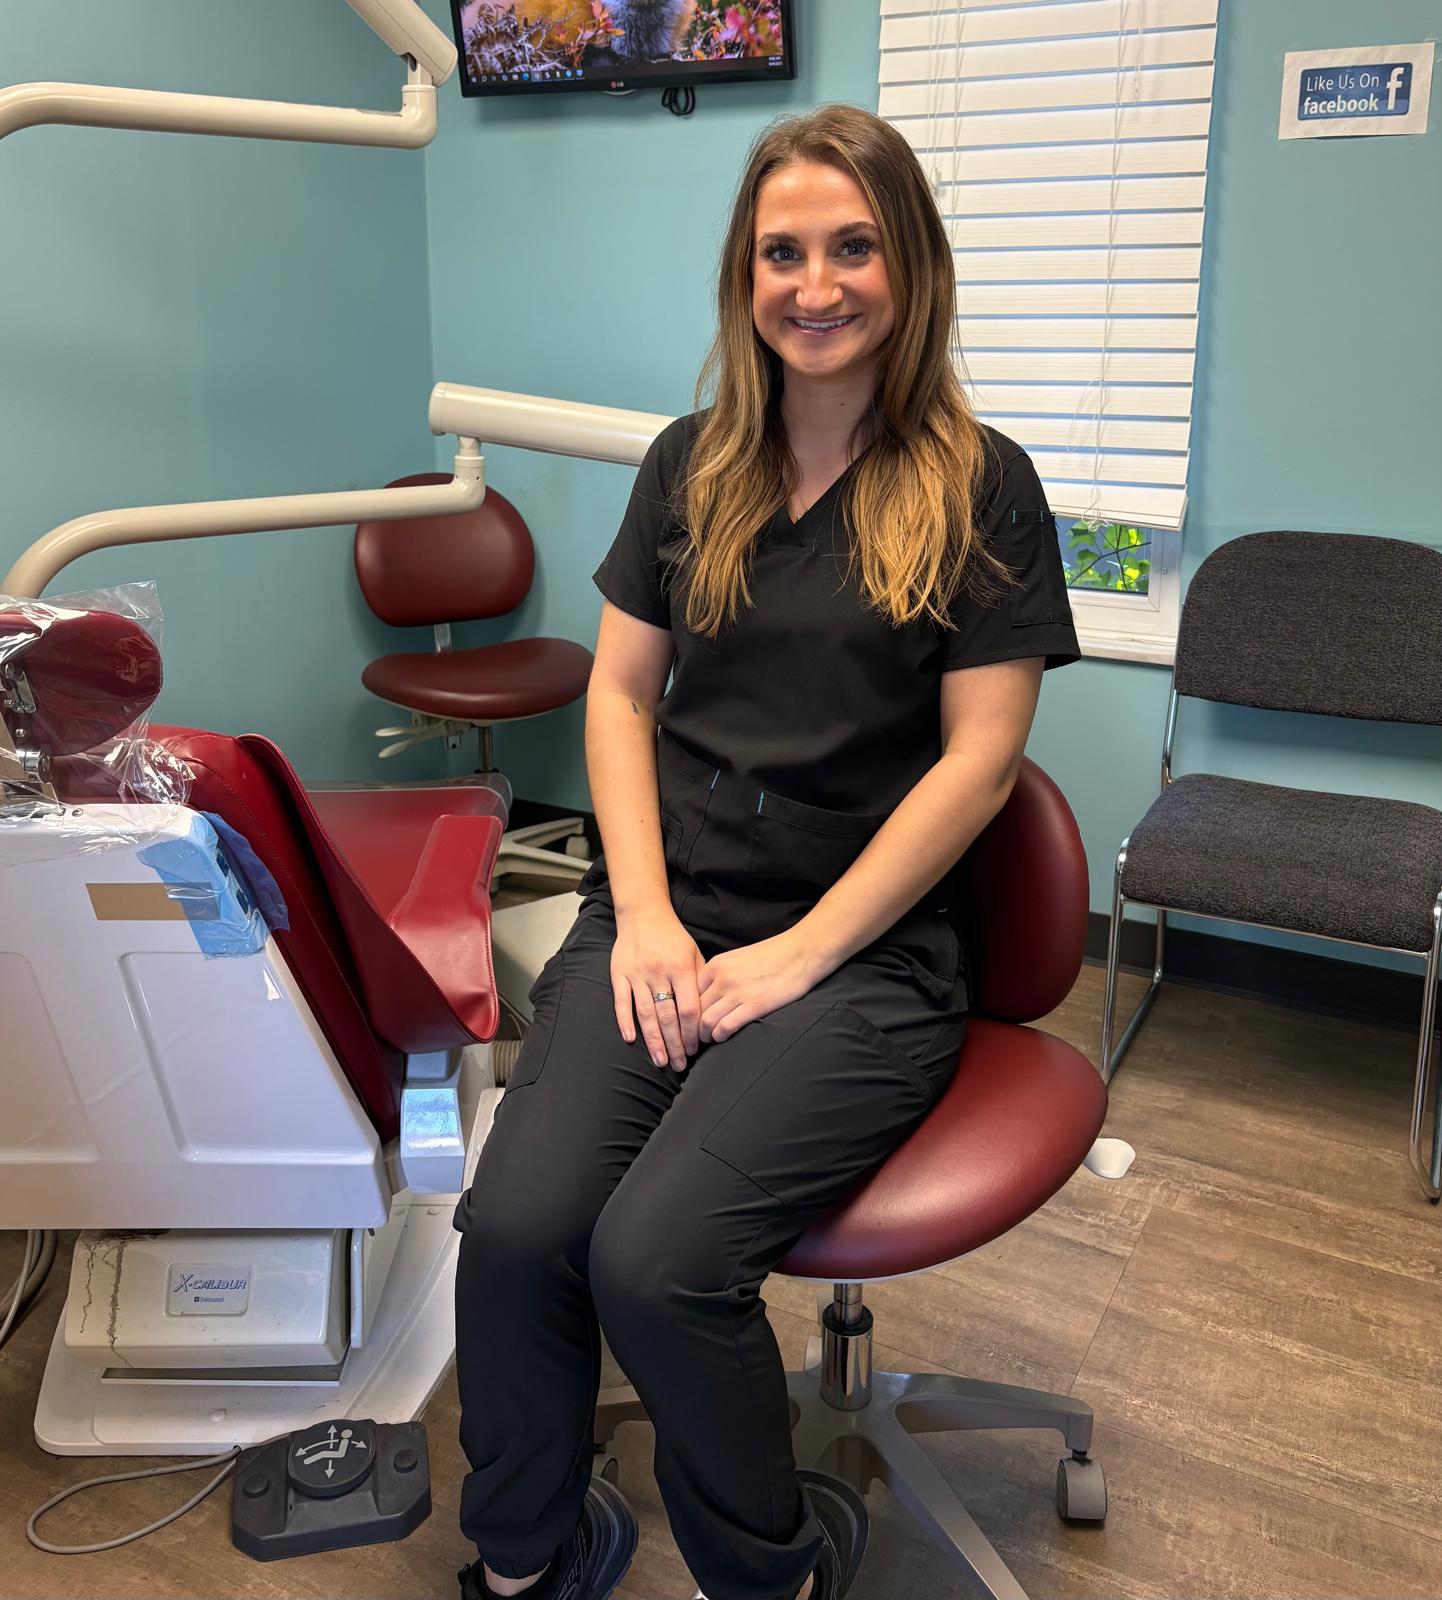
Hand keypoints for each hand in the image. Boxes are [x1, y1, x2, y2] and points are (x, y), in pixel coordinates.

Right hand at [610, 904, 703, 1072]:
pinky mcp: (619, 974)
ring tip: (661, 1061)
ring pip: (646, 1013)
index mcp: (681, 968)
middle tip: (679, 1065)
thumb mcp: (694, 953)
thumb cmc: (673, 937)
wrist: (643, 914)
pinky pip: (622, 1001)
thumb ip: (700, 981)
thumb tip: (710, 1013)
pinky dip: (625, 1021)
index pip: (688, 1008)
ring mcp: (637, 974)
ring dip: (654, 1040)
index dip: (692, 1032)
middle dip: (675, 1044)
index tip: (695, 1050)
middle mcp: (659, 972)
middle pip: (667, 1016)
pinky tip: (631, 1040)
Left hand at [697, 930, 827, 1044]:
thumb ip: (720, 975)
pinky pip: (725, 1027)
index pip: (687, 993)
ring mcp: (737, 992)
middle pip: (693, 1009)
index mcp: (716, 965)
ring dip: (704, 1035)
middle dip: (690, 1027)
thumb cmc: (772, 956)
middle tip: (694, 1037)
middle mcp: (722, 978)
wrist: (801, 952)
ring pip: (705, 1022)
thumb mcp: (737, 958)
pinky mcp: (754, 1005)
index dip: (686, 1011)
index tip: (687, 1021)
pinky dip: (719, 1036)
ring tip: (708, 1041)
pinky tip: (723, 1038)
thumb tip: (706, 995)